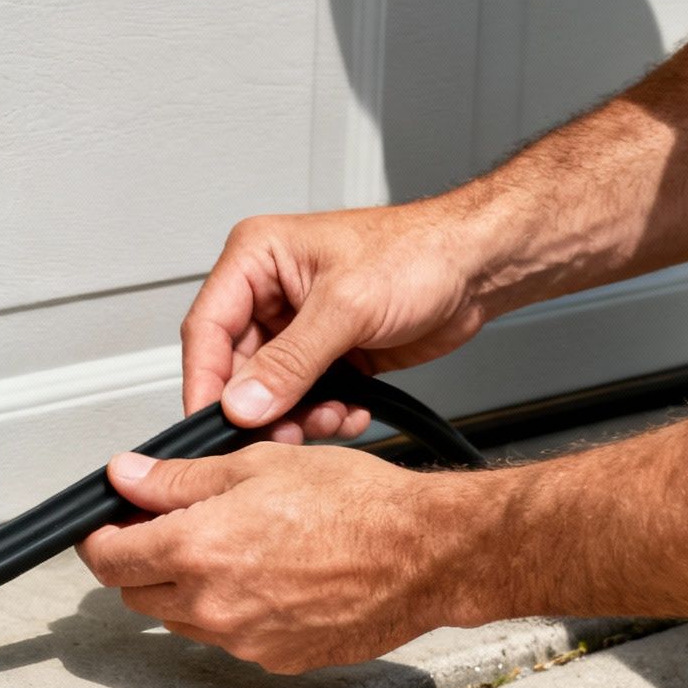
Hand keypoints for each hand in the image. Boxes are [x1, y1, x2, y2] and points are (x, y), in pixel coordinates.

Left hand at [77, 444, 485, 672]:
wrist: (426, 555)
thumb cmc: (358, 505)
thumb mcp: (258, 465)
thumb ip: (178, 480)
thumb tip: (127, 477)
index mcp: (197, 550)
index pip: (108, 559)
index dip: (101, 539)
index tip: (107, 527)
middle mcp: (212, 605)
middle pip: (137, 594)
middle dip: (143, 563)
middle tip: (175, 529)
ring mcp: (243, 641)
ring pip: (181, 620)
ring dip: (187, 590)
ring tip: (238, 549)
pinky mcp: (274, 660)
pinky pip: (230, 639)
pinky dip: (233, 613)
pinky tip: (271, 579)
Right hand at [183, 203, 489, 442]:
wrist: (481, 266)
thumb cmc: (422, 251)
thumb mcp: (346, 307)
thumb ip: (289, 362)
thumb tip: (241, 404)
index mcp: (257, 259)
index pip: (207, 329)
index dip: (206, 382)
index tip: (211, 424)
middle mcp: (270, 293)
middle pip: (236, 368)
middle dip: (262, 407)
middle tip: (282, 435)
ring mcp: (298, 326)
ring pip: (270, 391)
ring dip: (297, 416)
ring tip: (329, 419)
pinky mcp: (326, 353)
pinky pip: (305, 398)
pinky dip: (324, 414)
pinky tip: (350, 411)